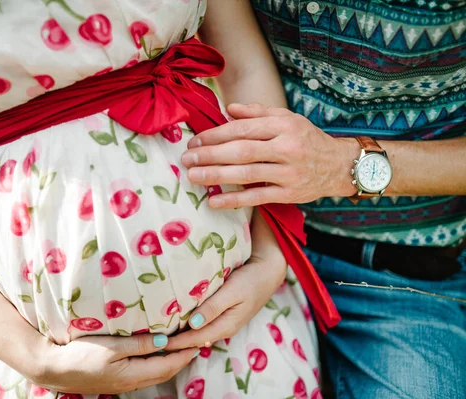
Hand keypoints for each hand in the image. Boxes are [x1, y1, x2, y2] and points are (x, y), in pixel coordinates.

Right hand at [28, 333, 198, 393]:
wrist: (54, 368)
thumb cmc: (82, 354)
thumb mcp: (112, 346)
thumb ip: (140, 343)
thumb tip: (167, 339)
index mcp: (133, 373)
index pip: (168, 365)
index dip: (184, 354)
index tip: (198, 340)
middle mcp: (132, 381)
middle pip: (165, 372)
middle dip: (182, 359)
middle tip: (196, 343)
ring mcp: (124, 383)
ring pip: (156, 374)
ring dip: (171, 362)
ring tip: (182, 347)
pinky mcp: (117, 380)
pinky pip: (145, 373)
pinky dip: (157, 364)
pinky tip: (157, 354)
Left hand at [164, 213, 286, 351]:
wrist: (268, 271)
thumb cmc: (250, 279)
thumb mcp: (232, 291)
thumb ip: (213, 307)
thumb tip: (192, 324)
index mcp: (226, 324)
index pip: (195, 339)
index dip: (176, 342)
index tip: (157, 342)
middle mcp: (224, 327)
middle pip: (195, 340)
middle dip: (176, 343)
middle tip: (153, 341)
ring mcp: (225, 322)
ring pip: (199, 334)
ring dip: (182, 336)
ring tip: (162, 334)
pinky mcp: (224, 314)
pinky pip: (203, 325)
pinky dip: (190, 327)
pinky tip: (179, 323)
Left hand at [181, 103, 358, 207]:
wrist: (340, 166)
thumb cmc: (306, 139)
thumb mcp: (287, 119)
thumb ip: (257, 113)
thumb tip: (228, 109)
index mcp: (283, 126)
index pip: (243, 129)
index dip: (215, 135)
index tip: (194, 141)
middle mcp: (287, 148)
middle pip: (242, 151)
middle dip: (210, 155)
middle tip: (186, 159)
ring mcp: (289, 173)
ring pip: (247, 174)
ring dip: (216, 176)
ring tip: (193, 176)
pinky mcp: (290, 195)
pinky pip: (257, 198)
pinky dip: (234, 200)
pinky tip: (214, 201)